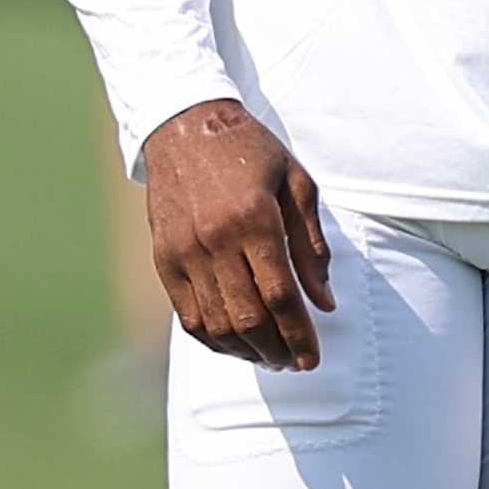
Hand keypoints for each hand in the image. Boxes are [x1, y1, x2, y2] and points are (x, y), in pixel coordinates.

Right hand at [143, 99, 333, 368]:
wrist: (185, 124)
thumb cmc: (250, 150)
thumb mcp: (295, 182)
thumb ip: (312, 245)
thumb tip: (325, 302)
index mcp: (255, 218)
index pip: (281, 296)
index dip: (300, 335)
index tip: (313, 359)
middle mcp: (216, 240)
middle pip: (249, 319)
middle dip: (276, 351)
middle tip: (295, 364)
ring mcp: (185, 252)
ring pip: (217, 324)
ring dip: (246, 352)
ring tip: (269, 358)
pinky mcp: (163, 259)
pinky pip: (188, 315)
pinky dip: (212, 339)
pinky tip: (233, 344)